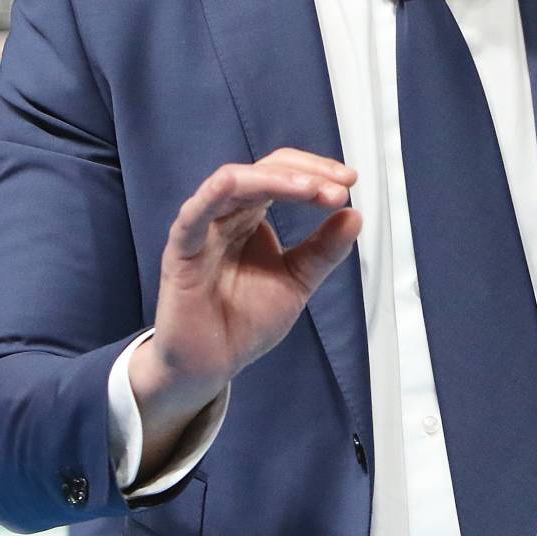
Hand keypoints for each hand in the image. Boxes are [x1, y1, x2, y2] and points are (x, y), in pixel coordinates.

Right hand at [129, 148, 360, 470]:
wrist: (210, 365)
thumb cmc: (243, 321)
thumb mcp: (297, 281)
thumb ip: (323, 250)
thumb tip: (354, 215)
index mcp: (251, 217)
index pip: (283, 176)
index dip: (315, 173)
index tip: (349, 183)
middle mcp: (227, 215)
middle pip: (264, 170)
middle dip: (305, 174)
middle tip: (339, 187)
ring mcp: (202, 228)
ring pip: (234, 183)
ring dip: (275, 179)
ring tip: (312, 188)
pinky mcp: (182, 250)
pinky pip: (194, 214)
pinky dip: (214, 194)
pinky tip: (236, 184)